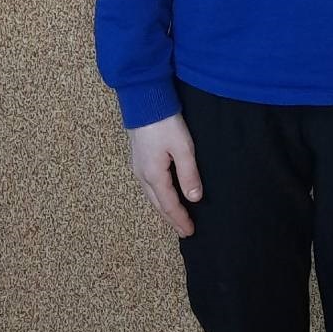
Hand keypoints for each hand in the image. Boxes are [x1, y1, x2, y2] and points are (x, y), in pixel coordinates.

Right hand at [127, 112, 202, 238]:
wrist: (144, 100)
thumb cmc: (164, 122)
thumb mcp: (183, 148)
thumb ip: (189, 174)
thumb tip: (194, 198)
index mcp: (154, 175)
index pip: (169, 204)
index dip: (180, 219)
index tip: (190, 232)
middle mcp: (143, 175)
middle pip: (158, 204)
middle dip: (171, 219)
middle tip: (183, 231)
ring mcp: (138, 167)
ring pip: (151, 196)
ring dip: (163, 209)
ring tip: (174, 218)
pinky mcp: (138, 158)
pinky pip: (148, 186)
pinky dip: (158, 197)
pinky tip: (164, 196)